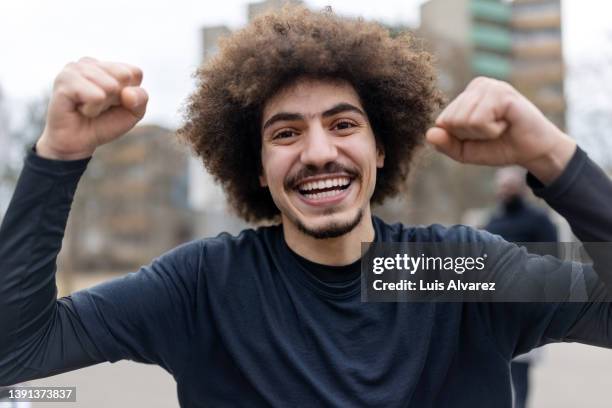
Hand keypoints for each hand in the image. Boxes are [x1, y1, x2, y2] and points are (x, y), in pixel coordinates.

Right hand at [36, 57, 147, 159]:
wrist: (78, 143)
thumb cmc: (104, 124)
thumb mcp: (133, 112)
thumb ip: (141, 98)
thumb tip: (127, 93)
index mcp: (106, 65)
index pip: (135, 72)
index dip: (130, 95)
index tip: (114, 104)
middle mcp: (89, 62)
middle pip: (123, 76)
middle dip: (116, 99)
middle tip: (98, 107)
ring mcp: (74, 68)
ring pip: (110, 86)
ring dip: (103, 106)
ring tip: (88, 108)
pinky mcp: (64, 81)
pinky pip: (96, 96)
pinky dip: (93, 109)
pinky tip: (79, 109)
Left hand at [426, 77, 575, 183]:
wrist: (533, 151)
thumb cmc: (500, 147)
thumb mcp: (466, 152)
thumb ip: (446, 144)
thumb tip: (429, 134)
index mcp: (466, 95)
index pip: (442, 122)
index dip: (460, 137)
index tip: (481, 135)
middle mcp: (477, 85)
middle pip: (450, 120)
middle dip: (470, 135)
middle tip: (492, 131)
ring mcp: (491, 86)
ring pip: (463, 120)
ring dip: (483, 133)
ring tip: (500, 126)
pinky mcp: (502, 93)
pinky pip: (478, 120)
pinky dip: (491, 130)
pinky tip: (506, 123)